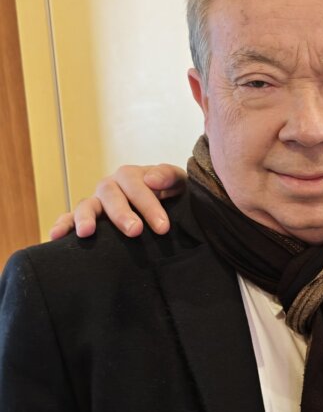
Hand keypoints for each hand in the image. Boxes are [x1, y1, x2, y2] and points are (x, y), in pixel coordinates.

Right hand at [48, 164, 186, 238]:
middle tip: (135, 231)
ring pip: (86, 205)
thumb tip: (151, 179)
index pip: (136, 185)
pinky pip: (69, 219)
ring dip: (85, 217)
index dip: (148, 204)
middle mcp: (110, 187)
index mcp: (131, 176)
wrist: (167, 207)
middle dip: (121, 213)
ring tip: (86, 232)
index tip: (163, 227)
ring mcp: (96, 202)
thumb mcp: (178, 182)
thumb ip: (168, 176)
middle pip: (109, 194)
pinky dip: (62, 225)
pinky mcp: (87, 218)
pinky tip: (56, 236)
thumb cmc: (172, 194)